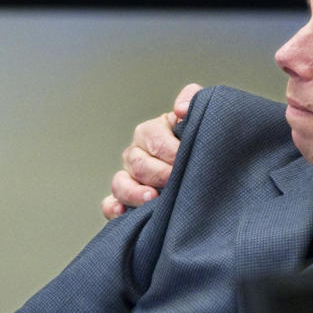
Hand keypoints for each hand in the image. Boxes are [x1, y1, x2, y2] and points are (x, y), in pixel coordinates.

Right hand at [101, 83, 202, 218]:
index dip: (172, 152)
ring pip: (120, 184)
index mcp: (151, 132)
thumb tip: (181, 109)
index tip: (188, 160)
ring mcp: (129, 177)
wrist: (203, 161)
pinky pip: (110, 203)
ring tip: (152, 198)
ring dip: (134, 192)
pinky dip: (113, 208)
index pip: (154, 139)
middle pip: (138, 164)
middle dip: (159, 174)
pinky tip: (123, 213)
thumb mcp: (198, 113)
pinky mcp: (125, 199)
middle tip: (176, 181)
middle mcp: (136, 153)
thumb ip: (192, 99)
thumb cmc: (198, 138)